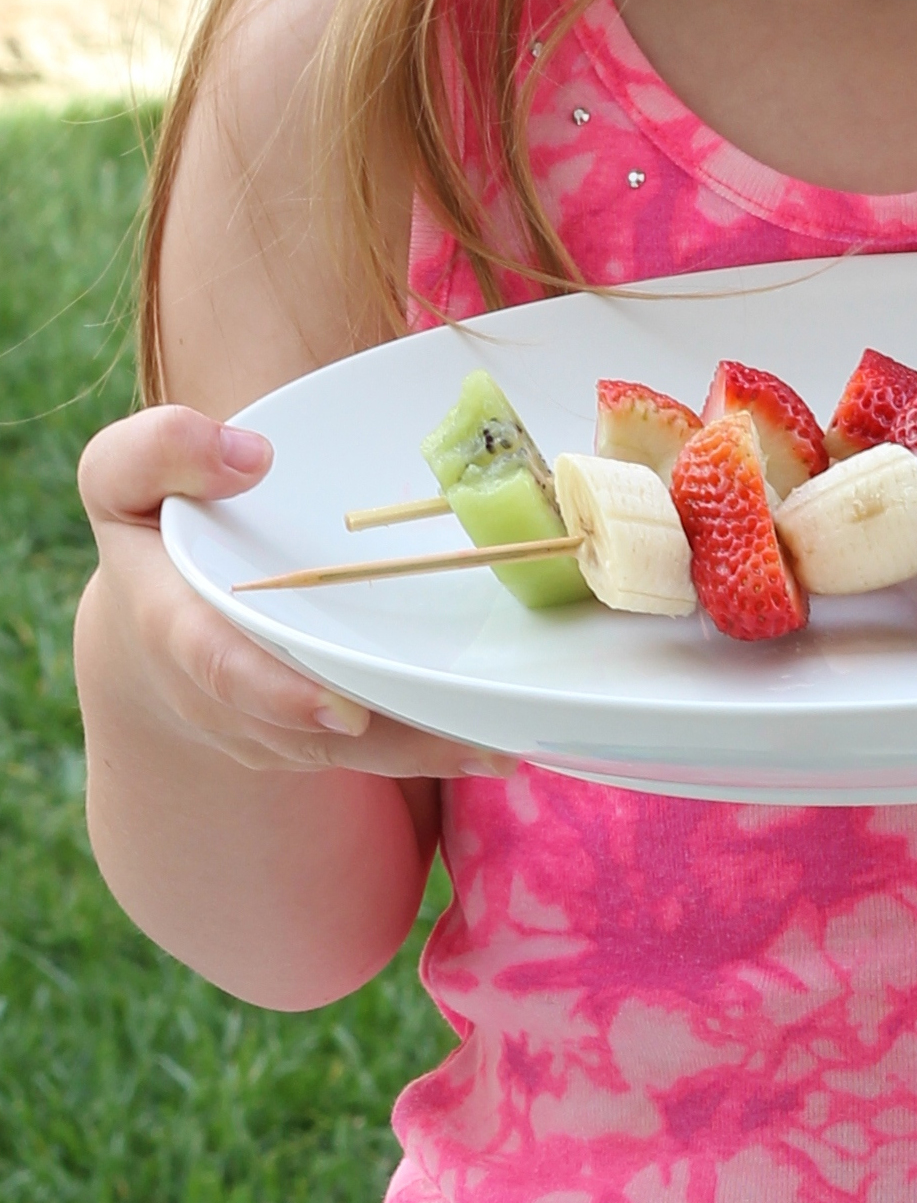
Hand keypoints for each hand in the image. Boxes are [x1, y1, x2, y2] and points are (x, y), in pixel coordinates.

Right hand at [76, 405, 512, 782]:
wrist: (157, 608)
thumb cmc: (156, 522)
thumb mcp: (127, 473)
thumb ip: (162, 450)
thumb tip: (248, 456)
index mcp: (176, 621)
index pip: (219, 664)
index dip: (276, 693)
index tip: (341, 708)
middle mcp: (224, 691)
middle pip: (305, 727)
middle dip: (384, 739)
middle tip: (467, 740)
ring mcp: (268, 723)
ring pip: (349, 750)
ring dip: (423, 752)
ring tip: (502, 747)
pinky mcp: (311, 732)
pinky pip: (370, 747)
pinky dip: (429, 748)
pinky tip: (497, 742)